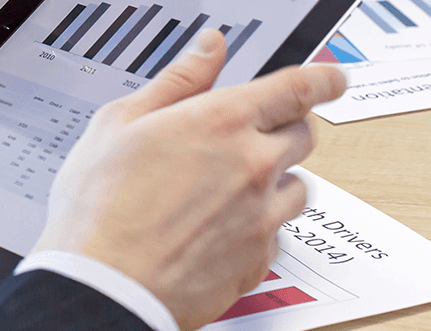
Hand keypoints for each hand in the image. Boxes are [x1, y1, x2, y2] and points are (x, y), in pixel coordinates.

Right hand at [32, 30, 346, 328]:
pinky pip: (277, 235)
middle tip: (252, 139)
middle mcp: (253, 167)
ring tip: (229, 192)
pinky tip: (219, 232)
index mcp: (222, 123)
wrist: (106, 287)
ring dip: (275, 182)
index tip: (330, 81)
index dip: (322, 80)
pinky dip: (259, 229)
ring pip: (298, 188)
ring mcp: (262, 216)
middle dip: (286, 130)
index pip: (298, 88)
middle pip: (303, 135)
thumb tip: (209, 50)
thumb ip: (177, 81)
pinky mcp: (259, 259)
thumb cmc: (100, 210)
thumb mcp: (120, 123)